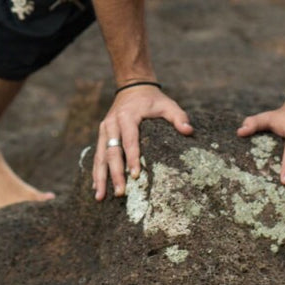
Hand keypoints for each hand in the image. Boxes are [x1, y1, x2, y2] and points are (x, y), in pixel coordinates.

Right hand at [92, 85, 193, 200]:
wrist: (132, 87)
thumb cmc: (152, 100)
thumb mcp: (167, 104)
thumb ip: (178, 116)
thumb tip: (188, 130)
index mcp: (127, 116)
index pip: (129, 140)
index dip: (132, 158)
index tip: (136, 176)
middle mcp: (112, 123)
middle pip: (112, 151)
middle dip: (115, 173)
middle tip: (120, 192)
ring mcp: (104, 129)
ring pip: (100, 156)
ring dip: (99, 177)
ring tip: (99, 196)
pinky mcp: (102, 135)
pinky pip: (97, 155)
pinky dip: (96, 171)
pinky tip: (95, 188)